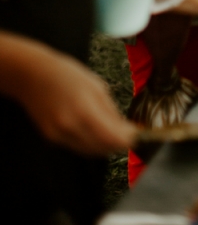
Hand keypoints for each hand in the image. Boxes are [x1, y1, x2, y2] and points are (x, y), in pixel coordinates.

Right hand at [14, 43, 136, 155]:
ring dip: (105, 146)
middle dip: (118, 144)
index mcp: (84, 109)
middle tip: (129, 134)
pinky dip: (90, 143)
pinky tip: (95, 132)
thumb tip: (126, 129)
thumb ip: (111, 110)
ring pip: (90, 151)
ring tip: (115, 133)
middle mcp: (70, 126)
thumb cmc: (66, 74)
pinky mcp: (51, 139)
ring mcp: (58, 135)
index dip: (127, 139)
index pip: (112, 137)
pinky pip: (77, 147)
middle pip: (102, 148)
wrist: (32, 76)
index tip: (138, 135)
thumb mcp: (96, 85)